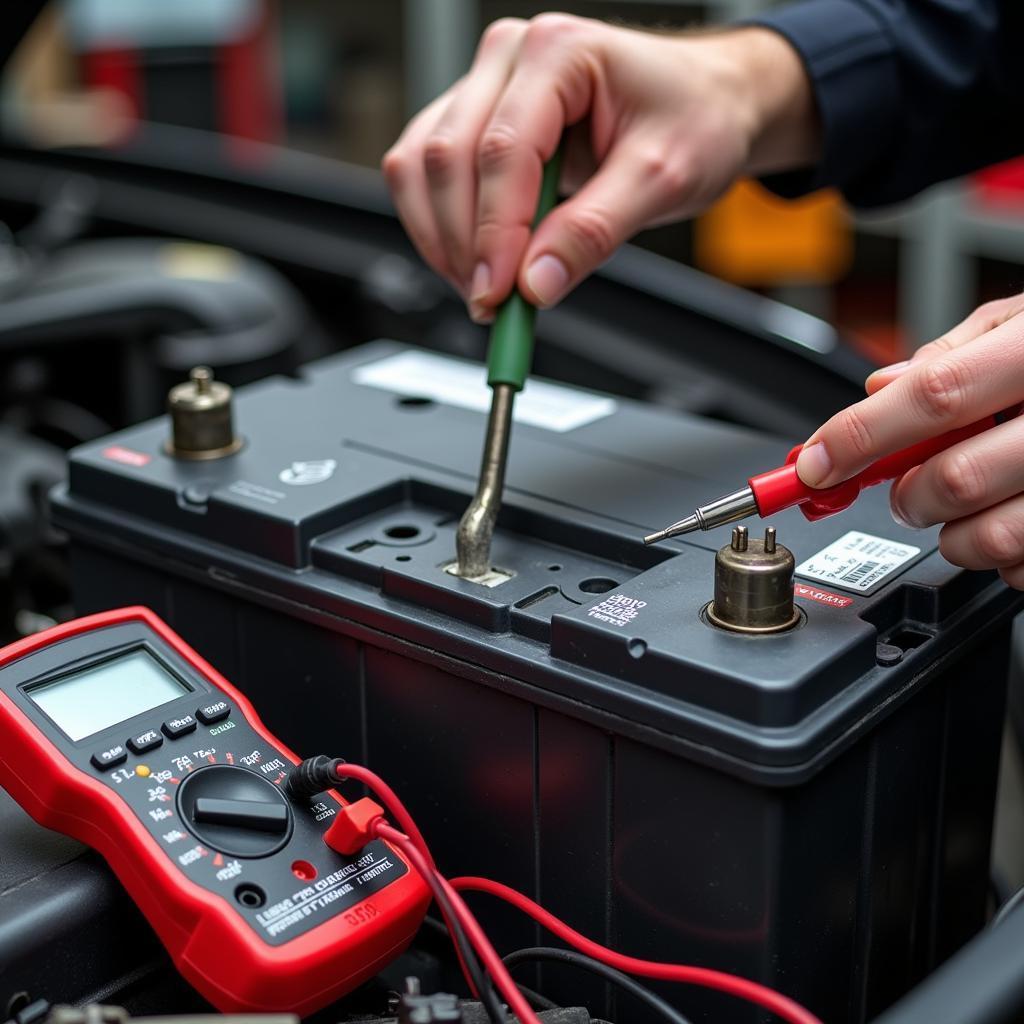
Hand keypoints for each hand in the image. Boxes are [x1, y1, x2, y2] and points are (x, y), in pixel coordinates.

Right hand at [382, 14, 817, 320]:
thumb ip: (594, 231)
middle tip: (493, 306)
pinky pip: (425, 172)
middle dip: (463, 245)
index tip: (500, 294)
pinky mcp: (474, 121)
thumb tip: (536, 283)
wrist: (707, 104)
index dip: (495, 233)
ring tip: (483, 291)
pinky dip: (438, 226)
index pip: (502, 150)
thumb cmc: (695, 118)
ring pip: (421, 165)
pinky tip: (472, 263)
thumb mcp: (663, 178)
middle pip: (448, 157)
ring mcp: (485, 88)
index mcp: (559, 53)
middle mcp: (510, 60)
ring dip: (441, 239)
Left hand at [795, 294, 1023, 586]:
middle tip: (908, 487)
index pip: (932, 395)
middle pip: (953, 478)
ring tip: (960, 508)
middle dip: (906, 495)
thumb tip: (878, 388)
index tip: (814, 463)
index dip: (858, 436)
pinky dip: (1001, 558)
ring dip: (951, 535)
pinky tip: (1010, 522)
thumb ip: (954, 354)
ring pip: (990, 538)